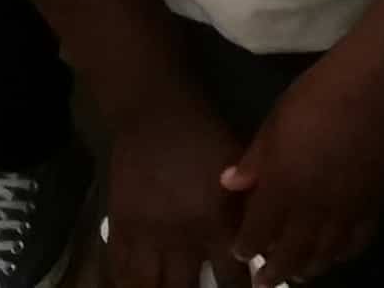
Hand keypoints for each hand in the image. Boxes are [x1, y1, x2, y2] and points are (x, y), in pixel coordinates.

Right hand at [89, 88, 245, 287]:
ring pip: (147, 286)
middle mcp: (180, 238)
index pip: (231, 277)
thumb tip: (264, 241)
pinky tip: (133, 284)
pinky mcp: (120, 226)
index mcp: (214, 224)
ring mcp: (146, 235)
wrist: (154, 114)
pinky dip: (126, 281)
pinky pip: (119, 267)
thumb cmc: (204, 136)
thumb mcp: (237, 172)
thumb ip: (247, 208)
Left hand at [223, 58, 383, 287]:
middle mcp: (312, 210)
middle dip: (274, 272)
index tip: (239, 252)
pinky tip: (336, 254)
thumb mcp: (273, 123)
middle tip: (265, 282)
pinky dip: (344, 254)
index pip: (257, 234)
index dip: (245, 247)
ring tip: (299, 275)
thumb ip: (253, 160)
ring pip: (324, 256)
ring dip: (308, 269)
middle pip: (290, 256)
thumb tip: (230, 184)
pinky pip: (357, 242)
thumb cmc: (315, 98)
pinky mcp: (374, 203)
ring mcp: (345, 210)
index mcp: (281, 189)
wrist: (372, 87)